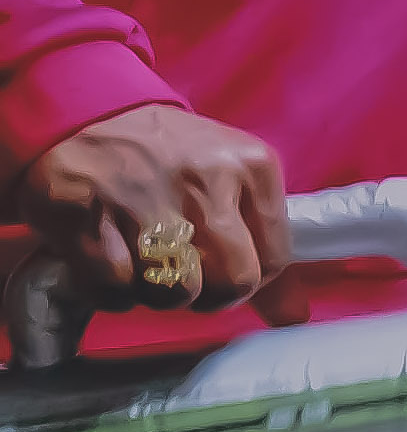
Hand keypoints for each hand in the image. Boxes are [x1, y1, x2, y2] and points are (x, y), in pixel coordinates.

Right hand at [11, 102, 289, 309]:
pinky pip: (117, 293)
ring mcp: (148, 202)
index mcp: (253, 166)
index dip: (250, 279)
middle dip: (212, 296)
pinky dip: (114, 293)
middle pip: (234, 281)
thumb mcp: (231, 176)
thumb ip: (264, 241)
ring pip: (176, 294)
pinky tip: (113, 263)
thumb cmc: (170, 155)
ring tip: (148, 266)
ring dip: (160, 296)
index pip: (276, 259)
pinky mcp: (91, 224)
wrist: (87, 114)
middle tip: (190, 278)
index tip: (225, 269)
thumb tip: (294, 316)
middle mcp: (207, 182)